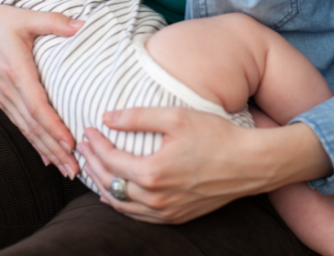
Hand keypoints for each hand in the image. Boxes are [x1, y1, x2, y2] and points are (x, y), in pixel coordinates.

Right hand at [0, 0, 82, 177]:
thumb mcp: (26, 16)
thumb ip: (54, 22)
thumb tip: (82, 25)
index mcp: (16, 71)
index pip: (37, 106)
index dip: (54, 127)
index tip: (71, 143)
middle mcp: (8, 89)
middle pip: (33, 126)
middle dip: (54, 149)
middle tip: (74, 170)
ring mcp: (3, 95)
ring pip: (26, 129)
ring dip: (45, 150)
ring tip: (64, 169)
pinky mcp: (1, 96)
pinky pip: (18, 123)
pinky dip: (33, 140)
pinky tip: (44, 154)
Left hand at [77, 106, 331, 223]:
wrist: (250, 163)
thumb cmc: (215, 135)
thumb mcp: (175, 117)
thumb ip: (137, 117)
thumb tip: (106, 117)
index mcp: (153, 172)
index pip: (110, 160)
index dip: (95, 144)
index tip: (87, 130)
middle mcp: (156, 198)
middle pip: (111, 184)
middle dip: (92, 164)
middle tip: (83, 147)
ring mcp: (167, 211)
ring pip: (122, 204)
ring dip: (102, 185)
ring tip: (92, 168)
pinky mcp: (178, 216)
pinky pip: (139, 216)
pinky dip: (121, 204)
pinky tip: (115, 196)